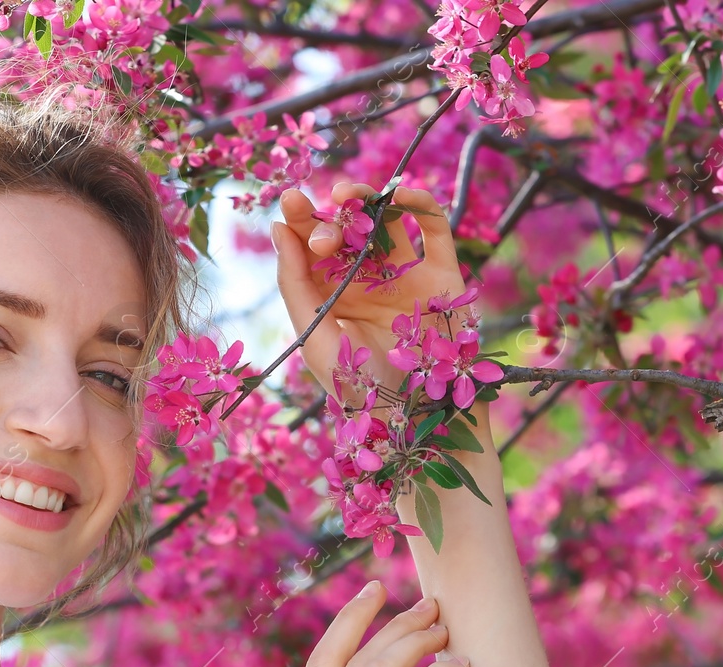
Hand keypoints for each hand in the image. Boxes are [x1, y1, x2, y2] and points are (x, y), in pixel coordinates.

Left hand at [273, 181, 469, 400]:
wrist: (415, 416)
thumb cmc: (360, 387)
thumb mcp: (314, 336)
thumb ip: (294, 283)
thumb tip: (278, 227)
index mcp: (335, 296)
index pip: (315, 249)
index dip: (302, 222)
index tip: (289, 201)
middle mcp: (370, 282)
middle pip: (347, 231)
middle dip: (328, 218)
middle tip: (319, 226)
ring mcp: (407, 276)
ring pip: (387, 221)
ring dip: (366, 201)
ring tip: (346, 197)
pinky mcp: (443, 275)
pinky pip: (435, 228)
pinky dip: (420, 203)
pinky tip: (398, 194)